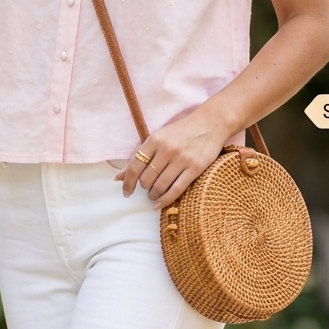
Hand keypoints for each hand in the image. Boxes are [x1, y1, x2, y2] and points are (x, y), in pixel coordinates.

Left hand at [115, 105, 229, 207]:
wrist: (211, 123)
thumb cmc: (181, 132)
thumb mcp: (158, 138)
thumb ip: (139, 157)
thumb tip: (118, 178)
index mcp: (155, 139)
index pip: (135, 166)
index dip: (128, 183)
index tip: (126, 192)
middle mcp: (167, 149)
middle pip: (146, 179)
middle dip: (143, 188)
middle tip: (147, 189)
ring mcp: (182, 159)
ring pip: (160, 186)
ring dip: (153, 195)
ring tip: (154, 195)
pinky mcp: (195, 168)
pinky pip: (176, 190)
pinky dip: (164, 200)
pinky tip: (158, 204)